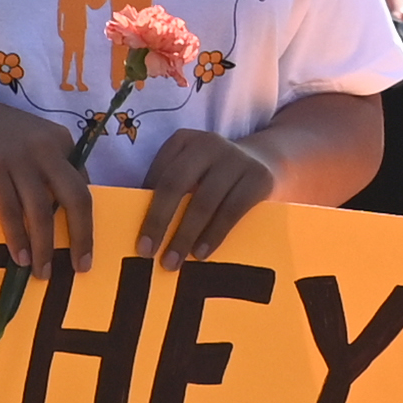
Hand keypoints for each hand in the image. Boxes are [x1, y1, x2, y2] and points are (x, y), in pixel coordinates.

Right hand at [0, 81, 95, 273]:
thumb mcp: (29, 139)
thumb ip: (48, 166)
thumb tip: (61, 212)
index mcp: (61, 139)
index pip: (84, 185)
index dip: (86, 219)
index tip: (85, 245)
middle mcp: (46, 147)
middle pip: (76, 198)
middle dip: (82, 237)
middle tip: (81, 267)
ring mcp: (18, 157)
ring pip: (42, 212)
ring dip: (45, 247)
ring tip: (43, 272)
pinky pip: (10, 212)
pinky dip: (17, 238)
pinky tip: (19, 257)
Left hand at [131, 127, 284, 265]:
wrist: (268, 162)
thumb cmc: (216, 177)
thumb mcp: (193, 172)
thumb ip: (171, 190)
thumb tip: (142, 230)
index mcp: (184, 141)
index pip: (158, 173)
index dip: (144, 204)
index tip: (135, 234)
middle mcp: (208, 144)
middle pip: (175, 183)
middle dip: (158, 220)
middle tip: (146, 252)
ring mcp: (235, 159)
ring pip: (204, 201)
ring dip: (185, 235)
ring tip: (172, 261)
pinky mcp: (258, 177)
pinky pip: (232, 211)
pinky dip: (214, 234)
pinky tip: (201, 253)